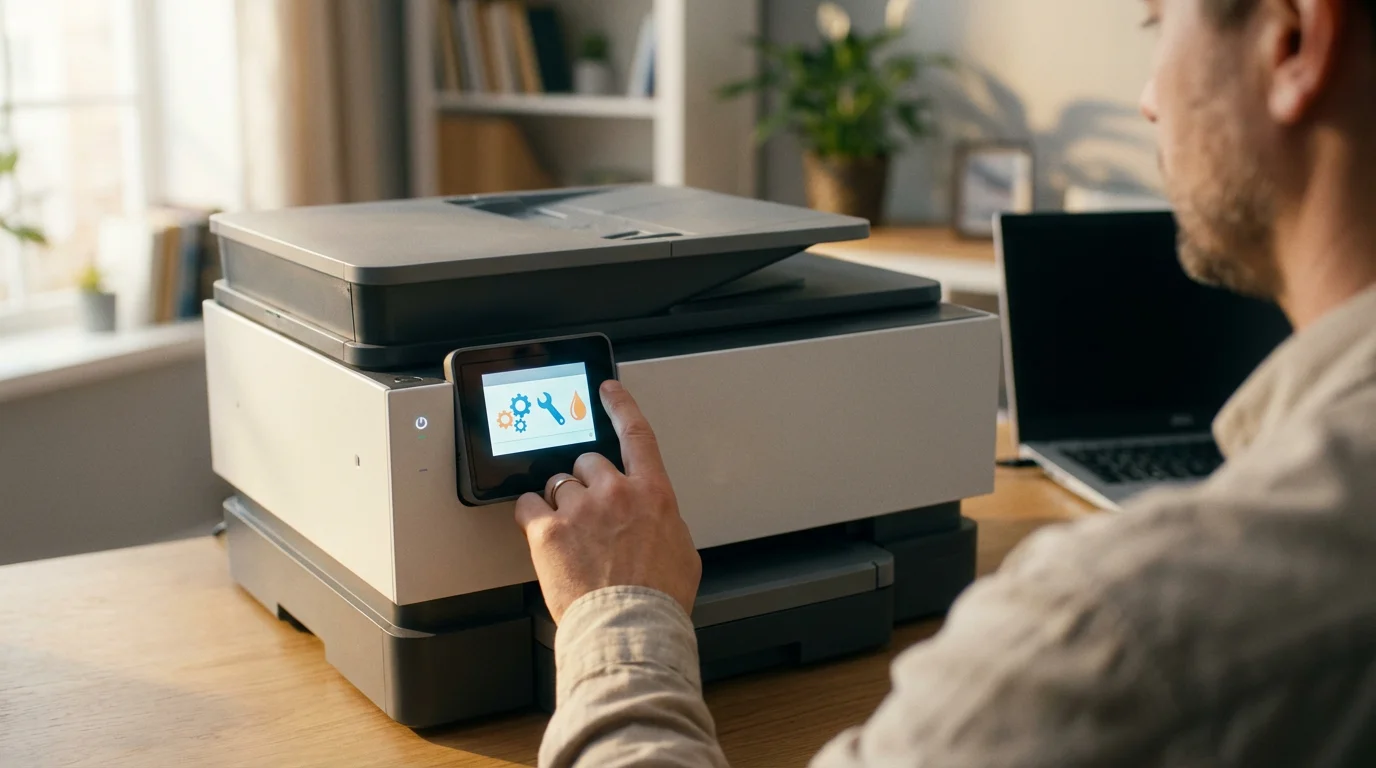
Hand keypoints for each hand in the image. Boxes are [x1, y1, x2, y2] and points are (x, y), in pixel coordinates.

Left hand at [514, 380, 700, 623]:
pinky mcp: (548, 529)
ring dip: (560, 503)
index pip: (636, 433)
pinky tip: (541, 534)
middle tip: (588, 516)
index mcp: (653, 493)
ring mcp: (579, 508)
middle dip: (585, 483)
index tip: (607, 389)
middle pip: (588, 461)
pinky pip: (528, 505)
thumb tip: (656, 516)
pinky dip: (531, 516)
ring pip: (557, 484)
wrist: (629, 626)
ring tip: (568, 536)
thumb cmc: (658, 597)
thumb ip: (665, 521)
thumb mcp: (683, 551)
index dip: (620, 405)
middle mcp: (615, 491)